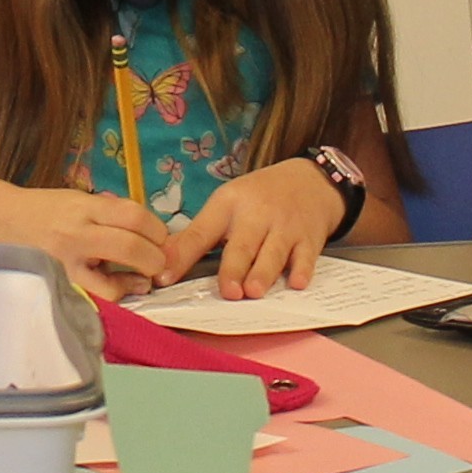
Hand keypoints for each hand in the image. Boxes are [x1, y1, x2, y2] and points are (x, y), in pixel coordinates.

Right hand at [18, 183, 180, 300]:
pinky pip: (98, 296)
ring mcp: (68, 265)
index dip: (157, 229)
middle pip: (131, 247)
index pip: (134, 216)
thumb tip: (152, 234)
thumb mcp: (82, 199)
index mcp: (85, 207)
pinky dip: (118, 293)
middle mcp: (77, 234)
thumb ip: (114, 214)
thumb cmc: (50, 210)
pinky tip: (124, 286)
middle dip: (156, 257)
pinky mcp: (63, 285)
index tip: (160, 237)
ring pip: (114, 283)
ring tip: (144, 276)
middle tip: (160, 260)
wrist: (6, 222)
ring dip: (139, 281)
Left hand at [179, 160, 348, 299]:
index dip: (182, 255)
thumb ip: (196, 236)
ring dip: (264, 272)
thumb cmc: (259, 198)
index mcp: (228, 205)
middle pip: (242, 244)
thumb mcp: (225, 205)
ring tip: (254, 291)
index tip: (164, 277)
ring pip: (274, 252)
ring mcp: (285, 226)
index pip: (201, 232)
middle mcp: (256, 215)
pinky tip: (298, 283)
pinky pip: (307, 256)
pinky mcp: (310, 238)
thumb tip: (161, 262)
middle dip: (234, 268)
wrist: (310, 181)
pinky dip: (303, 269)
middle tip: (228, 292)